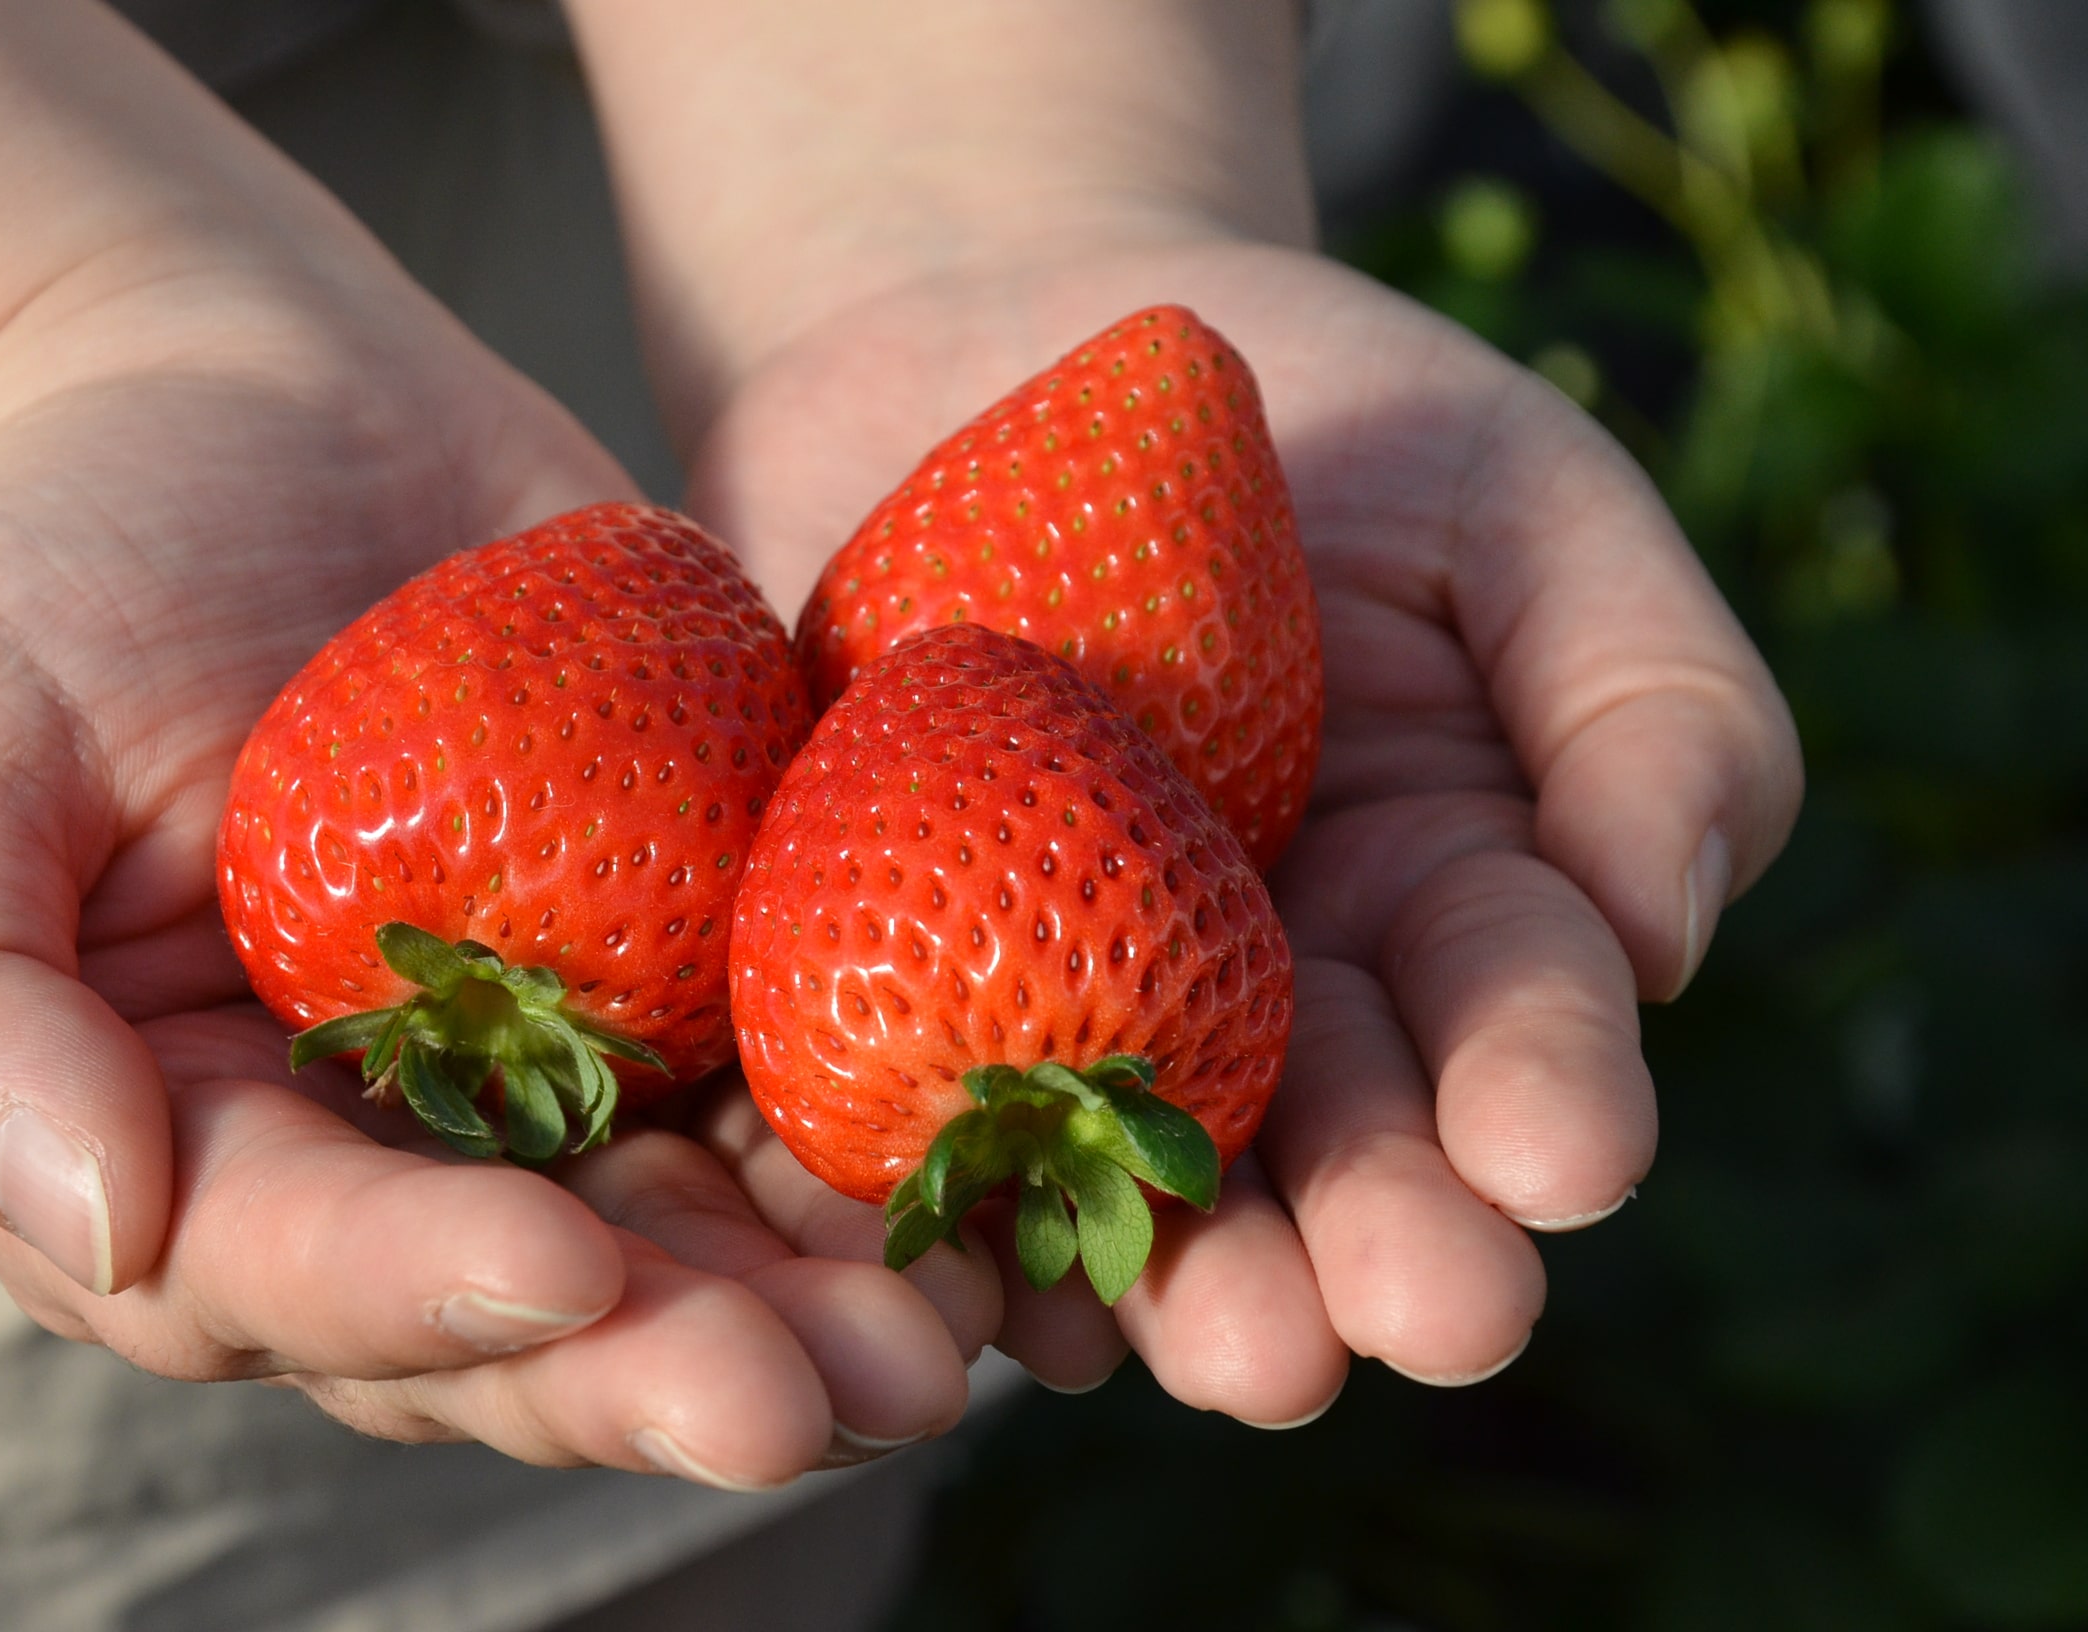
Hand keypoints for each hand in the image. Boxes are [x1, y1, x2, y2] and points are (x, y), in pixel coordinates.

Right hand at [0, 260, 994, 1481]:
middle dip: (685, 1368)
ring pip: (711, 1235)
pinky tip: (1012, 1165)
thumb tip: (90, 1225)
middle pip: (547, 1314)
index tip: (555, 1275)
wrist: (237, 408)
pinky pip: (808, 1072)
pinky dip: (904, 1131)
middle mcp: (404, 1166)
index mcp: (204, 1172)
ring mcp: (570, 1077)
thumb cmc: (42, 583)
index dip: (425, 1295)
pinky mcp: (703, 964)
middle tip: (836, 1395)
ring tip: (961, 1332)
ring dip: (837, 1296)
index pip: (310, 1276)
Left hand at [678, 235, 1801, 1416]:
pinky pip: (917, 1120)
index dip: (1549, 1085)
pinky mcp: (888, 984)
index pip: (1518, 1008)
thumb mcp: (1513, 496)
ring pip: (1140, 1186)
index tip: (1562, 1159)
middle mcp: (1272, 993)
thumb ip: (1639, 693)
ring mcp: (1075, 1004)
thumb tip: (1665, 931)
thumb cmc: (1306, 417)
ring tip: (1233, 1355)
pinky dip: (949, 1211)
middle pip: (1340, 1146)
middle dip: (1381, 1238)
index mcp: (1446, 891)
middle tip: (1407, 1320)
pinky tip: (988, 1289)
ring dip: (1188, 1284)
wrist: (994, 346)